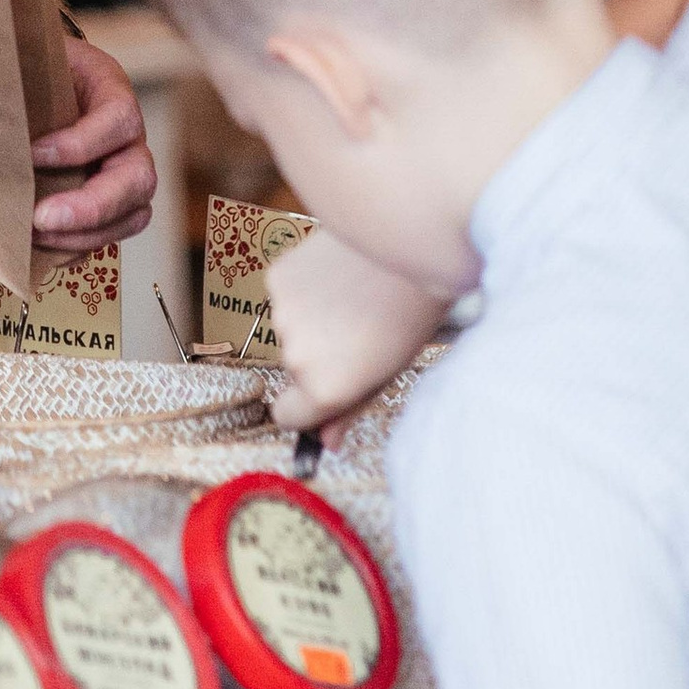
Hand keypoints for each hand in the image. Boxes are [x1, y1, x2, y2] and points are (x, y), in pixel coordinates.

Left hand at [30, 28, 155, 250]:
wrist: (32, 74)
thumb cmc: (28, 65)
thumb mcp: (22, 56)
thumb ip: (8, 78)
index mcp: (109, 88)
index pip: (118, 119)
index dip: (80, 144)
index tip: (32, 154)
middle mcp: (127, 135)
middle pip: (138, 178)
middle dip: (92, 206)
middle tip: (41, 218)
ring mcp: (123, 171)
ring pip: (132, 215)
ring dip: (84, 234)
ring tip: (36, 236)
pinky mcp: (110, 202)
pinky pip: (109, 234)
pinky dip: (76, 246)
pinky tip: (40, 246)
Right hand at [266, 226, 448, 430]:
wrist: (412, 245)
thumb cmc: (410, 314)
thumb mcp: (388, 372)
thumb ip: (349, 411)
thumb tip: (327, 443)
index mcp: (325, 387)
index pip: (287, 416)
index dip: (304, 407)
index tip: (321, 393)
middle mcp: (296, 355)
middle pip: (295, 368)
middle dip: (319, 354)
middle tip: (358, 331)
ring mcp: (282, 313)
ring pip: (290, 328)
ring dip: (311, 320)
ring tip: (351, 298)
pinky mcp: (277, 277)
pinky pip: (284, 295)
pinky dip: (303, 289)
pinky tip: (335, 275)